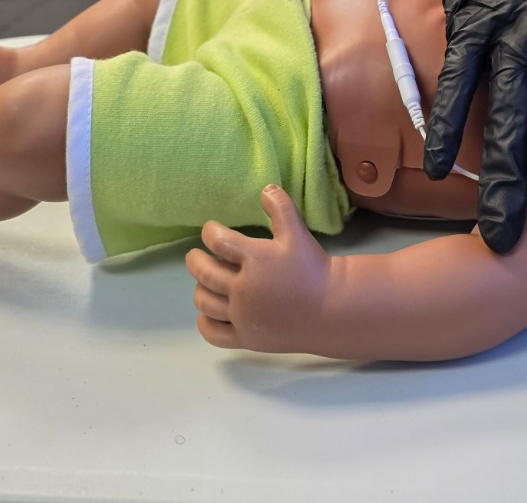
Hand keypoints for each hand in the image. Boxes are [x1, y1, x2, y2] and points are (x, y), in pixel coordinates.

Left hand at [185, 185, 332, 353]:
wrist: (331, 308)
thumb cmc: (313, 268)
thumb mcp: (298, 233)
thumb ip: (281, 208)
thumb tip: (265, 188)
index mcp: (255, 259)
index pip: (218, 241)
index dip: (209, 232)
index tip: (210, 230)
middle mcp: (242, 288)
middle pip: (204, 272)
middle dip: (195, 261)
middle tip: (195, 256)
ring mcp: (242, 315)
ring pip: (205, 301)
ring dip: (199, 288)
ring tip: (203, 281)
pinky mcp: (246, 337)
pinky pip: (214, 332)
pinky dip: (204, 322)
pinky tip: (206, 314)